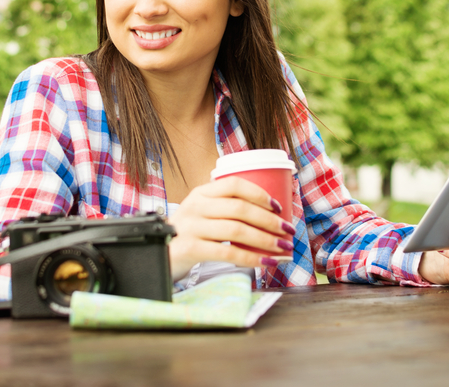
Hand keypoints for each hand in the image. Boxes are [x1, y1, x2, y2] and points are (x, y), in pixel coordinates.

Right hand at [166, 177, 294, 280]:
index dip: (259, 194)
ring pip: (237, 230)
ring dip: (266, 240)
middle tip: (288, 231)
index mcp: (201, 193)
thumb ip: (224, 208)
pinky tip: (266, 262)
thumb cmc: (188, 235)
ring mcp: (191, 227)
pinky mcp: (190, 248)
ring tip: (283, 248)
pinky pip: (228, 252)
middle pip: (240, 208)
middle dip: (270, 221)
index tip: (278, 206)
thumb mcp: (201, 214)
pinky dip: (251, 258)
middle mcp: (195, 206)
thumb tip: (269, 214)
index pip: (234, 184)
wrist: (160, 255)